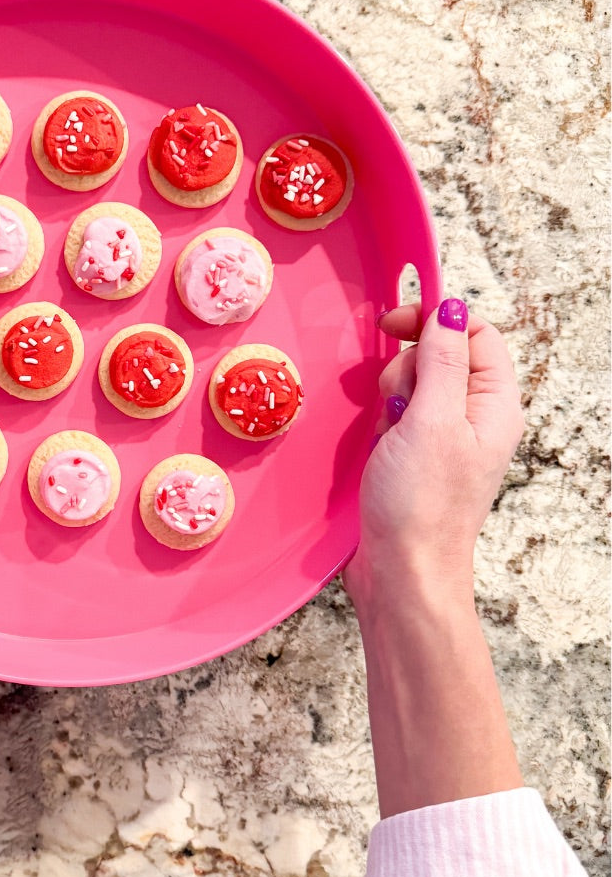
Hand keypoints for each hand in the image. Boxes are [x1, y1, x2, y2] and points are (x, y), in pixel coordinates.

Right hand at [344, 299, 524, 614]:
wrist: (401, 569)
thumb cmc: (421, 505)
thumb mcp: (432, 421)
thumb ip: (443, 359)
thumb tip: (449, 308)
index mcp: (495, 404)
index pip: (475, 333)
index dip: (435, 321)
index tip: (393, 326)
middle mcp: (475, 416)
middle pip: (439, 355)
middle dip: (406, 368)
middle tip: (397, 405)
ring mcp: (445, 436)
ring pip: (412, 384)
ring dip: (390, 399)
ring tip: (389, 434)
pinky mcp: (417, 453)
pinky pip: (397, 414)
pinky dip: (382, 422)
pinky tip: (380, 446)